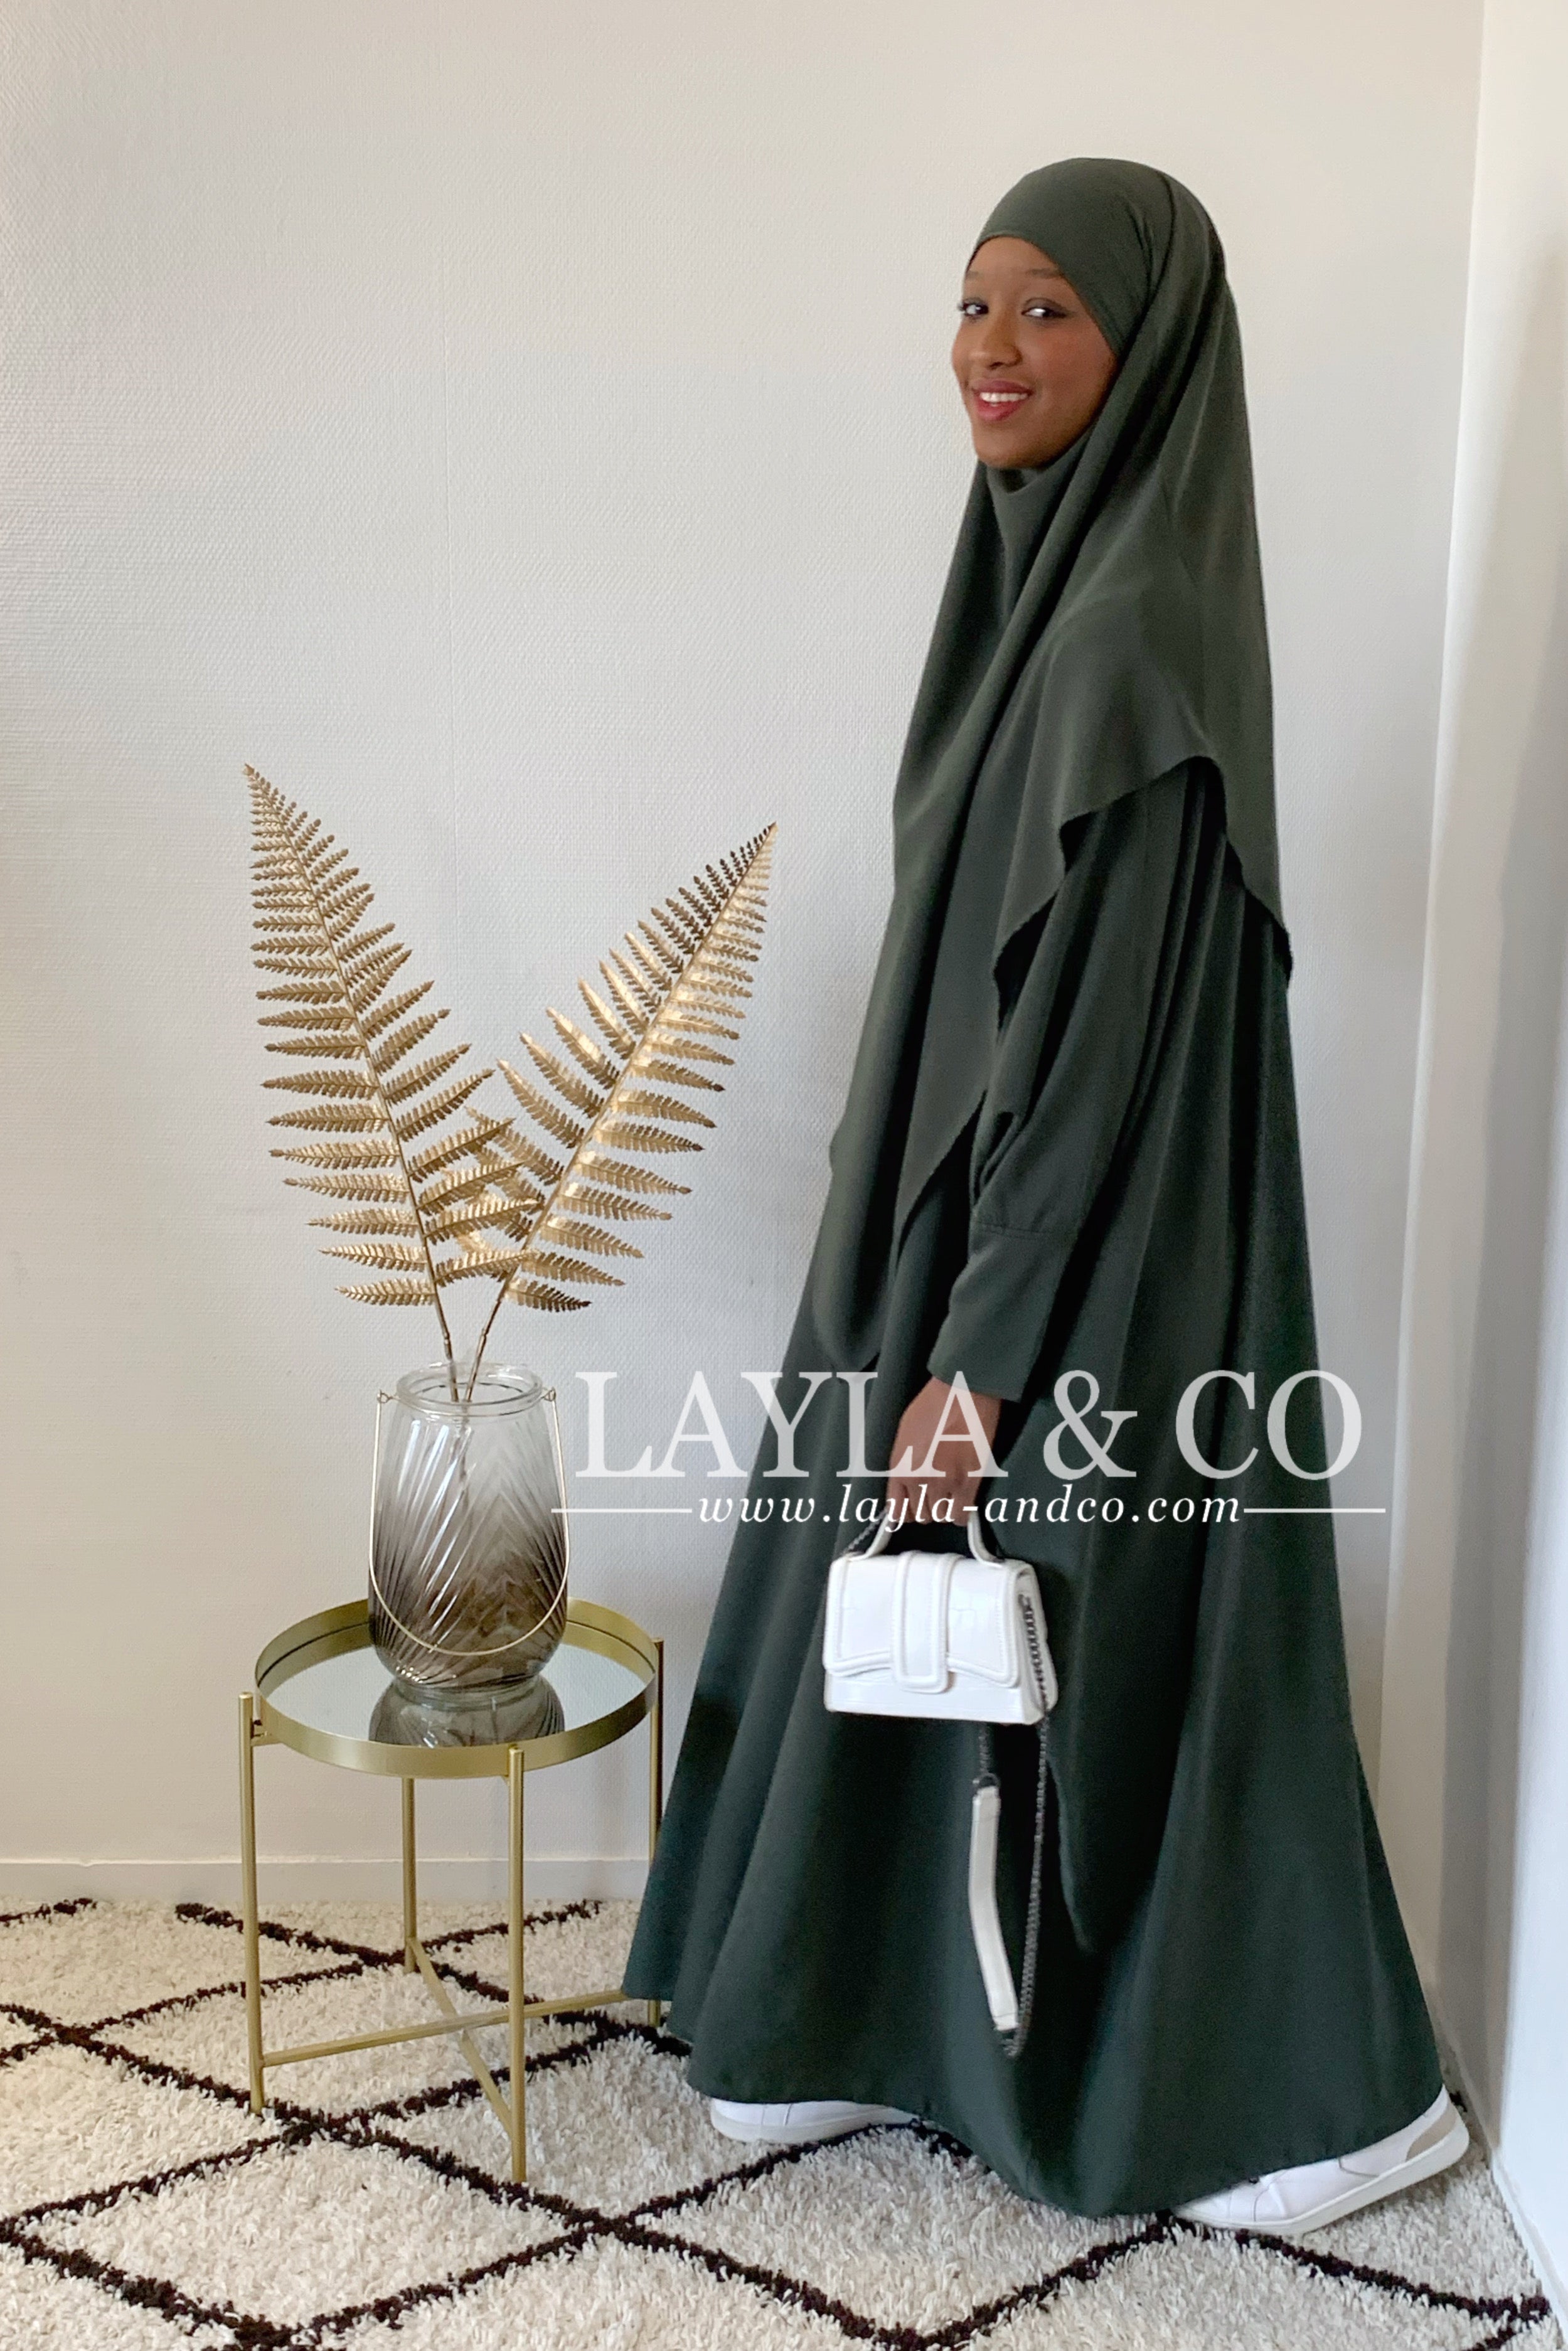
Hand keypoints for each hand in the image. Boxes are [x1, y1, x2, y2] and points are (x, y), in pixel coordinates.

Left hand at [885, 1377, 1002, 1527]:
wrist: (962, 1391)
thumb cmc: (933, 1404)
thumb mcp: (905, 1434)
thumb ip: (904, 1463)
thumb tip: (907, 1483)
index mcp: (900, 1467)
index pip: (898, 1511)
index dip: (909, 1511)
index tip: (917, 1505)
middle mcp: (918, 1480)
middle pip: (923, 1515)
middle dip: (930, 1506)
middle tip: (939, 1493)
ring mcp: (944, 1483)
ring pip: (942, 1516)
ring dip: (947, 1508)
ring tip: (953, 1493)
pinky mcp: (969, 1482)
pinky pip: (963, 1515)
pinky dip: (963, 1513)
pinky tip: (964, 1500)